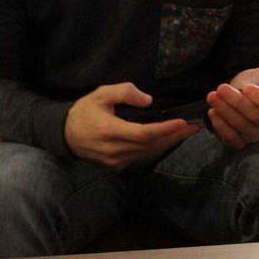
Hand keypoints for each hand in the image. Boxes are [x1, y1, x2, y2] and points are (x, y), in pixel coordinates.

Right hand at [65, 82, 199, 170]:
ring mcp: (115, 161)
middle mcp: (114, 150)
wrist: (64, 135)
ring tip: (185, 132)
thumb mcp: (100, 94)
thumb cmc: (84, 112)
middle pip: (151, 145)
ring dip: (167, 143)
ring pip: (148, 153)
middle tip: (194, 126)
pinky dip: (155, 148)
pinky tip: (166, 140)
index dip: (165, 129)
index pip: (144, 133)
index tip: (183, 122)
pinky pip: (140, 157)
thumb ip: (124, 92)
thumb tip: (148, 100)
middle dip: (174, 136)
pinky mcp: (116, 166)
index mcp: (110, 130)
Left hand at [206, 63, 258, 149]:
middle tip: (221, 88)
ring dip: (226, 112)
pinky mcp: (239, 142)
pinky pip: (233, 140)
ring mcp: (255, 135)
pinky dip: (221, 127)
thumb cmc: (253, 84)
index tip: (247, 87)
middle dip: (237, 102)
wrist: (235, 95)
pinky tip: (212, 112)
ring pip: (243, 128)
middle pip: (256, 117)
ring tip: (212, 96)